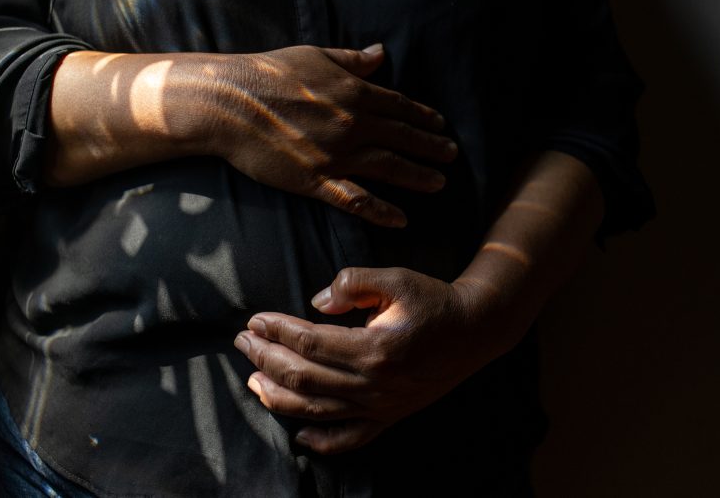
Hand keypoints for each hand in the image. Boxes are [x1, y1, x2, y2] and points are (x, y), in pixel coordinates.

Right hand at [210, 44, 456, 226]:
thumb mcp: (314, 56)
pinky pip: (355, 199)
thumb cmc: (267, 73)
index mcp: (354, 92)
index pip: (399, 106)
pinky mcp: (315, 180)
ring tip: (440, 183)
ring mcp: (336, 155)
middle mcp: (353, 124)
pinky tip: (401, 219)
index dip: (423, 116)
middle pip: (402, 137)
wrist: (229, 103)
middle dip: (430, 147)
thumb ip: (351, 60)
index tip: (440, 124)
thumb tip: (381, 53)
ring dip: (418, 176)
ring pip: (388, 167)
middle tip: (452, 155)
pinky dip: (381, 210)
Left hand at [233, 267, 493, 453]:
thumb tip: (316, 301)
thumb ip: (354, 283)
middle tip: (243, 342)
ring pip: (317, 410)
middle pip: (305, 376)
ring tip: (253, 380)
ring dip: (279, 397)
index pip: (310, 342)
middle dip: (266, 359)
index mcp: (375, 347)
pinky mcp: (391, 416)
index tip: (254, 319)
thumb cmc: (434, 300)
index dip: (277, 330)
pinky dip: (322, 441)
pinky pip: (351, 438)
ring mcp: (382, 405)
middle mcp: (375, 383)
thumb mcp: (396, 278)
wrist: (476, 330)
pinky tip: (299, 434)